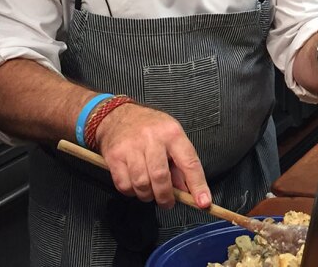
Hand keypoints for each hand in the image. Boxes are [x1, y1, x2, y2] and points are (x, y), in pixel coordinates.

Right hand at [94, 103, 210, 210]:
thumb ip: (180, 165)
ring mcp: (131, 147)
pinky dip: (131, 192)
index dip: (198, 185)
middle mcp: (152, 139)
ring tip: (150, 193)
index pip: (190, 163)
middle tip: (167, 203)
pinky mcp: (114, 156)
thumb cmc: (150, 128)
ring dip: (148, 196)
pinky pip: (124, 184)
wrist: (118, 115)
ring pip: (142, 183)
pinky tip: (135, 186)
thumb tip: (187, 192)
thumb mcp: (171, 137)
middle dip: (166, 196)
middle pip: (161, 177)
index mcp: (172, 134)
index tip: (203, 202)